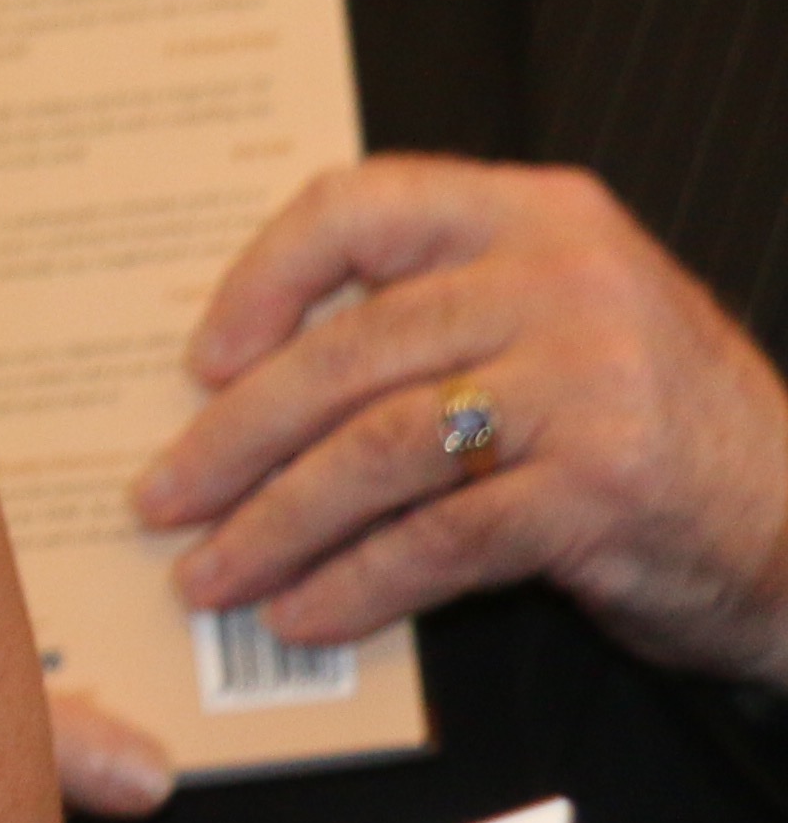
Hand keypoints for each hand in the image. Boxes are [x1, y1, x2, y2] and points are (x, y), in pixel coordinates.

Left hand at [137, 154, 787, 689]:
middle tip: (161, 494)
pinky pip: (438, 541)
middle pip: (347, 352)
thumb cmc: (660, 422)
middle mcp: (560, 283)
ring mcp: (585, 386)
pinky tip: (302, 616)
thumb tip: (251, 368)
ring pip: (377, 451)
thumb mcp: (567, 317)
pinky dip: (356, 583)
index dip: (260, 278)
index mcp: (537, 215)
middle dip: (234, 436)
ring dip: (276, 522)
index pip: (357, 206)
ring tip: (208, 573)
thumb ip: (443, 308)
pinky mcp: (597, 493)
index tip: (197, 359)